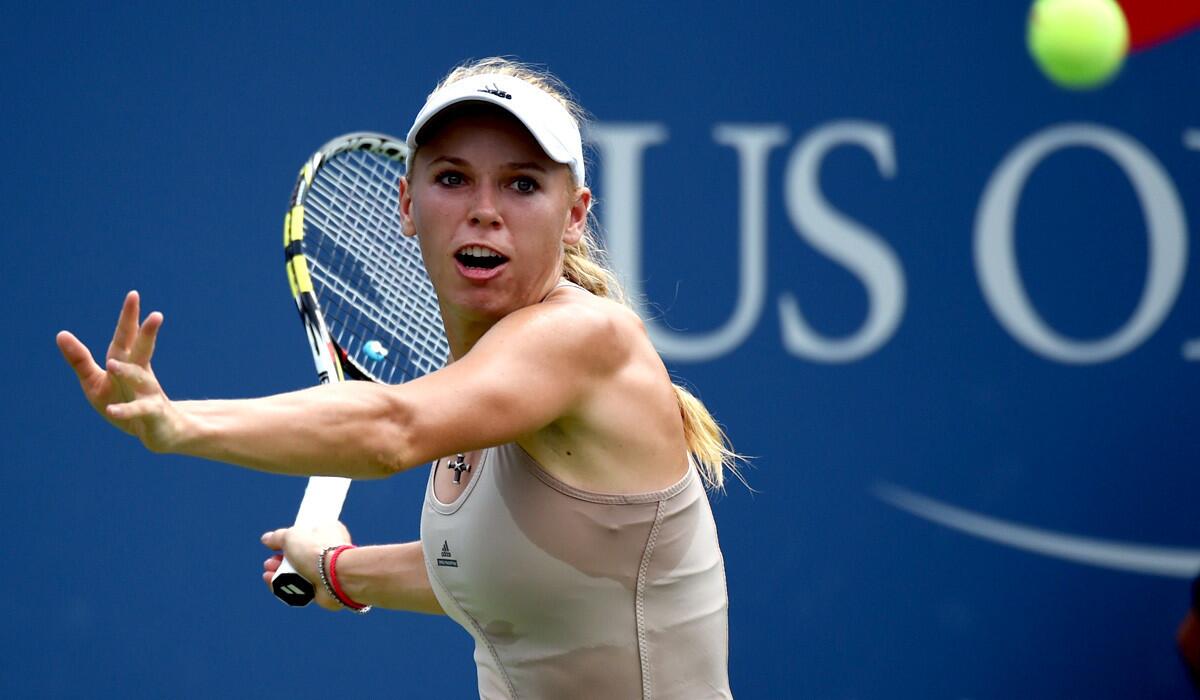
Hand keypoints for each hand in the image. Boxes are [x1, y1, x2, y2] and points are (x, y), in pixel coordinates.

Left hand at [57, 290, 186, 451]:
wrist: (159, 430)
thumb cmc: (124, 400)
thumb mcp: (95, 381)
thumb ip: (79, 359)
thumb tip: (60, 333)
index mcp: (126, 362)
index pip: (127, 336)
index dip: (129, 317)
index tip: (133, 295)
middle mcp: (140, 373)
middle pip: (142, 350)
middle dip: (147, 334)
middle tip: (156, 315)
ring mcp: (148, 392)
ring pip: (140, 379)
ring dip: (127, 372)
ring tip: (112, 364)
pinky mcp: (151, 413)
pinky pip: (138, 411)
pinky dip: (126, 410)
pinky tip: (112, 411)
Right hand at [261, 521, 353, 610]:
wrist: (334, 577)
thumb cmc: (316, 551)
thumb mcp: (291, 536)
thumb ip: (278, 537)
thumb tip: (267, 539)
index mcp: (328, 532)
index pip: (308, 533)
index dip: (291, 539)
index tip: (278, 544)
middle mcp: (328, 551)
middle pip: (298, 555)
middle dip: (279, 559)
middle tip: (270, 562)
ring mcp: (324, 571)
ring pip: (296, 572)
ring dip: (279, 573)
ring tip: (269, 573)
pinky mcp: (320, 589)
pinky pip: (299, 587)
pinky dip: (284, 586)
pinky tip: (273, 582)